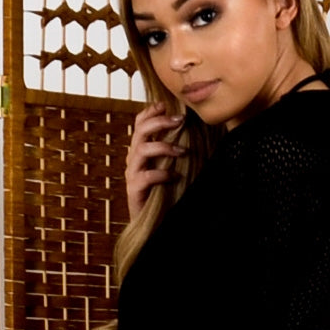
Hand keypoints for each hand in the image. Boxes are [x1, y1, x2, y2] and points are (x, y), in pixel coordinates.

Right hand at [126, 100, 186, 220]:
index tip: (167, 105)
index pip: (140, 123)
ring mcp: (133, 174)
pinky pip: (146, 176)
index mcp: (141, 150)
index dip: (151, 111)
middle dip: (160, 122)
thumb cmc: (166, 194)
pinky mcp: (134, 190)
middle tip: (180, 120)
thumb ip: (177, 150)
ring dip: (164, 146)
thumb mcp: (173, 166)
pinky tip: (175, 176)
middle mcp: (135, 159)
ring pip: (142, 149)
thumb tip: (197, 131)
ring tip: (183, 151)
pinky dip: (162, 174)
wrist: (154, 225)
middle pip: (140, 130)